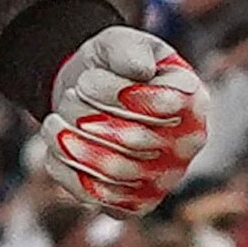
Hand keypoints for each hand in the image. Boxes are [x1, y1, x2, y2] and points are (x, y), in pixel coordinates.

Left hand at [42, 27, 210, 217]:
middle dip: (86, 115)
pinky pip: (98, 197)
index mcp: (193, 100)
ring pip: (113, 174)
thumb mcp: (118, 43)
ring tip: (54, 120)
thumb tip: (139, 70)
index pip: (161, 105)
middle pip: (134, 140)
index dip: (113, 94)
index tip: (87, 80)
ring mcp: (164, 178)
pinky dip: (67, 170)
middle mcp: (187, 144)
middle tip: (68, 98)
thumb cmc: (111, 67)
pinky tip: (56, 145)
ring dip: (72, 144)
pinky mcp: (134, 203)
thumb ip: (128, 49)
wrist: (89, 94)